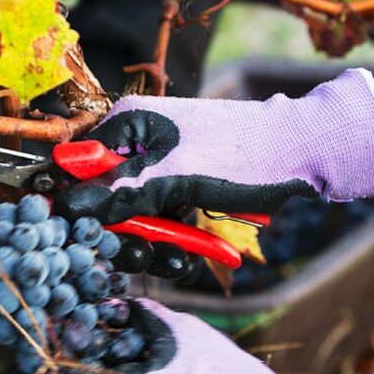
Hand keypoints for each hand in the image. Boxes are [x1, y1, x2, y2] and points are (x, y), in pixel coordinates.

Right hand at [54, 69, 373, 224]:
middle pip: (103, 193)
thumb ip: (120, 192)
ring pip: (134, 210)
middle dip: (121, 228)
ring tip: (179, 252)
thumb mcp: (176, 176)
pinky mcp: (181, 181)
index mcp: (128, 121)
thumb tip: (69, 208)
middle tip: (143, 251)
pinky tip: (191, 248)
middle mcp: (138, 138)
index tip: (89, 235)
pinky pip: (161, 214)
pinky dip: (173, 234)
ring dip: (152, 237)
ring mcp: (161, 161)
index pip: (76, 164)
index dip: (77, 202)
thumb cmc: (243, 155)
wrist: (304, 151)